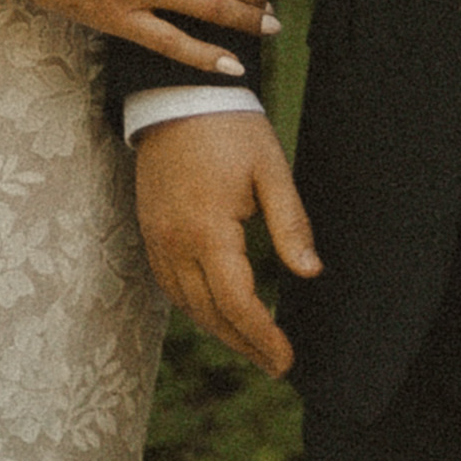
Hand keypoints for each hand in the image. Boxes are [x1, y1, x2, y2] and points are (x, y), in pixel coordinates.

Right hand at [130, 104, 322, 374]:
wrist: (177, 94)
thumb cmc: (231, 128)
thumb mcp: (271, 170)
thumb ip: (289, 224)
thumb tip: (309, 272)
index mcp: (208, 230)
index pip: (235, 302)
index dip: (262, 336)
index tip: (286, 359)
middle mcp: (175, 242)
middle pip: (209, 313)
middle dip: (244, 345)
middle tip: (276, 365)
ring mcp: (157, 239)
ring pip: (186, 305)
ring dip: (219, 331)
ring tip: (253, 347)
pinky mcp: (150, 230)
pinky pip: (170, 285)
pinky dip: (195, 307)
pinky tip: (217, 313)